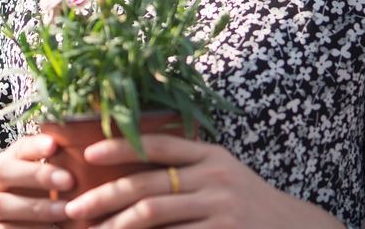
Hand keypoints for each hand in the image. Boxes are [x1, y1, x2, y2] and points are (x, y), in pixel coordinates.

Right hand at [0, 134, 73, 227]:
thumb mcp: (54, 175)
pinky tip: (52, 228)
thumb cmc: (48, 194)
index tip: (55, 145)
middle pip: (5, 171)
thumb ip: (64, 160)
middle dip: (39, 174)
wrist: (29, 225)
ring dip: (37, 207)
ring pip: (1, 204)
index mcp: (10, 160)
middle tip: (70, 181)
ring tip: (65, 210)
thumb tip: (91, 142)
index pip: (18, 146)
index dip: (35, 145)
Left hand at [65, 134, 343, 228]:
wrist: (290, 227)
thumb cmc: (246, 200)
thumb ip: (187, 169)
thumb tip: (135, 174)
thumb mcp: (221, 174)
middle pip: (148, 181)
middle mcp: (213, 174)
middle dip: (104, 194)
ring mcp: (219, 204)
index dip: (122, 145)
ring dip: (115, 223)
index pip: (159, 143)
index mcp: (210, 153)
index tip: (89, 153)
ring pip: (153, 210)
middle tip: (73, 207)